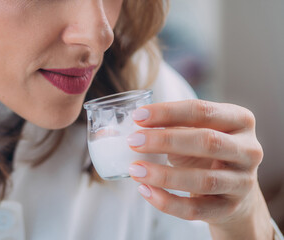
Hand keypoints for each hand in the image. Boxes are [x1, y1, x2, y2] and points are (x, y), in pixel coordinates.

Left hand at [127, 100, 272, 239]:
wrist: (233, 191)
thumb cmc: (206, 153)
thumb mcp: (195, 132)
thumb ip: (171, 126)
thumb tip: (129, 125)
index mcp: (240, 121)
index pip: (203, 111)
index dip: (168, 112)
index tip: (137, 116)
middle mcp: (249, 150)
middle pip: (207, 142)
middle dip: (165, 140)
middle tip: (133, 141)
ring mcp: (243, 182)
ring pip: (203, 180)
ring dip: (164, 175)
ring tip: (135, 169)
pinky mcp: (230, 209)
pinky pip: (196, 209)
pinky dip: (167, 201)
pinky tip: (145, 190)